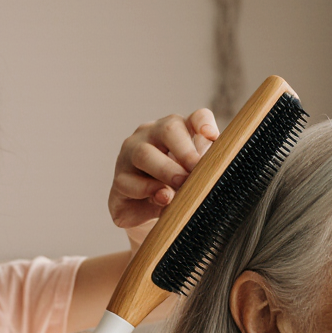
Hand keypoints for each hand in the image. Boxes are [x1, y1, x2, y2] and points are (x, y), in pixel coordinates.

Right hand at [110, 109, 219, 239]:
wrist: (146, 214)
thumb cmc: (175, 191)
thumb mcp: (192, 181)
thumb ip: (199, 174)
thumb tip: (201, 177)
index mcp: (178, 132)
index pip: (196, 118)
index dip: (204, 124)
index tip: (212, 136)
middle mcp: (152, 135)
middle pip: (168, 129)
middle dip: (185, 151)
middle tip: (196, 170)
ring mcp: (130, 154)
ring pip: (144, 154)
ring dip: (165, 170)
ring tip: (179, 185)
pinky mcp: (119, 179)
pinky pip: (128, 181)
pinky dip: (147, 191)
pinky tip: (160, 199)